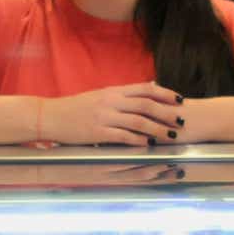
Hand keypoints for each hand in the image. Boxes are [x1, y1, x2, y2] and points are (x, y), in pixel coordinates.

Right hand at [40, 82, 183, 145]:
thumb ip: (123, 94)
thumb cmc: (76, 108)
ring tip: (171, 136)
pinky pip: (123, 136)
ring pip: (138, 121)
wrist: (51, 116)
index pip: (145, 89)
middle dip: (167, 112)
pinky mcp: (97, 132)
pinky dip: (138, 140)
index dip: (165, 94)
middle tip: (182, 120)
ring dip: (157, 129)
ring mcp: (104, 116)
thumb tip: (148, 88)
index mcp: (113, 91)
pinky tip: (149, 145)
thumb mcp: (101, 95)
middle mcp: (111, 101)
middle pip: (146, 105)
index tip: (180, 100)